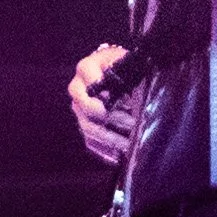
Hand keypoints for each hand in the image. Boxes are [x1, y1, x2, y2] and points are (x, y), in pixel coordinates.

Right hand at [68, 44, 135, 164]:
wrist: (107, 67)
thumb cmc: (119, 63)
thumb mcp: (124, 60)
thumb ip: (128, 71)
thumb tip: (139, 93)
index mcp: (86, 67)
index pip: (92, 83)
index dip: (108, 95)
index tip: (126, 103)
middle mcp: (77, 87)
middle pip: (86, 107)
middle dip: (111, 117)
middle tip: (132, 123)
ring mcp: (78, 106)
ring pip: (87, 126)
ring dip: (108, 137)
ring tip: (128, 143)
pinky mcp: (82, 121)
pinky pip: (88, 139)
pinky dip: (103, 149)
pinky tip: (117, 156)